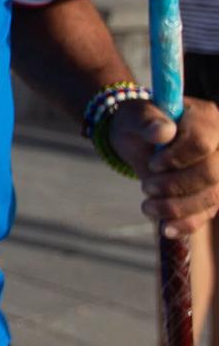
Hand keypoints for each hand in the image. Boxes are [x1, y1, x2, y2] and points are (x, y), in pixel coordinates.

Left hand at [111, 96, 218, 236]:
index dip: (176, 157)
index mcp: (205, 118)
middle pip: (210, 173)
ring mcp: (218, 170)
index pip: (201, 142)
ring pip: (211, 197)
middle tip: (145, 187)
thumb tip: (162, 131)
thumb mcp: (134, 116)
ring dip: (177, 207)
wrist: (138, 140)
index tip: (152, 164)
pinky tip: (166, 228)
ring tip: (147, 207)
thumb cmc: (139, 123)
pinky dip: (186, 223)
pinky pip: (206, 213)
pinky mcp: (210, 192)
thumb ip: (146, 120)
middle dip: (175, 185)